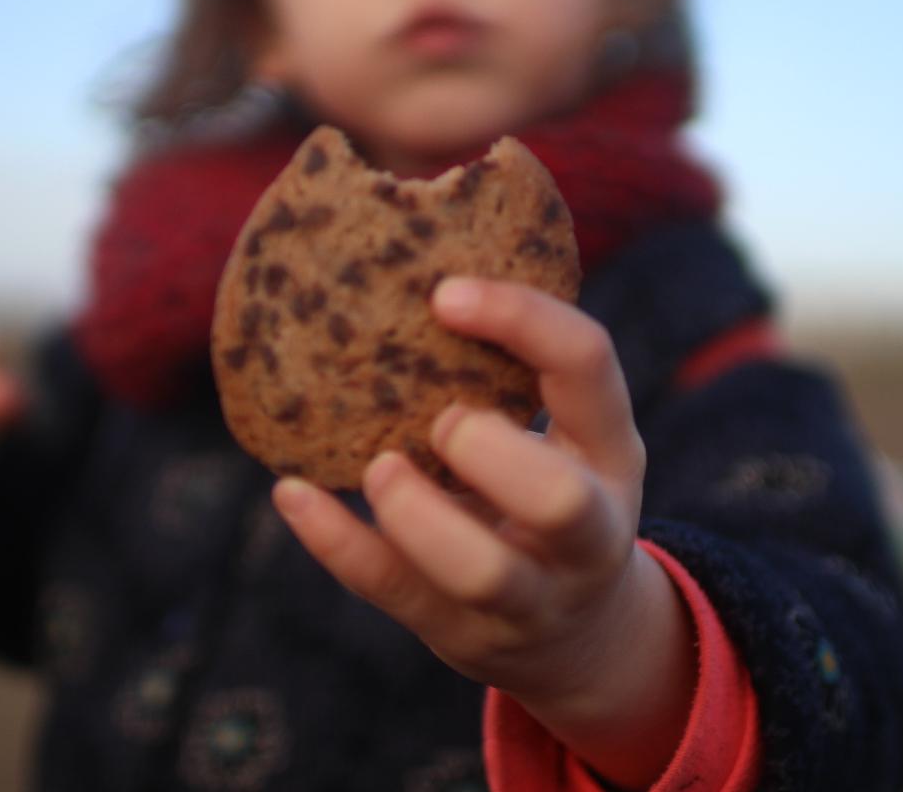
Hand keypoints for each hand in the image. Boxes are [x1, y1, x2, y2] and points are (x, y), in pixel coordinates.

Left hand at [273, 277, 693, 786]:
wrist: (579, 637)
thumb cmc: (553, 491)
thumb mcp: (569, 434)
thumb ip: (516, 374)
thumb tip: (402, 265)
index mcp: (611, 450)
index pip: (588, 366)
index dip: (522, 319)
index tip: (444, 292)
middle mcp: (586, 530)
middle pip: (558, 501)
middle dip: (492, 453)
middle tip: (441, 420)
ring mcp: (527, 595)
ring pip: (481, 572)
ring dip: (418, 516)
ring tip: (378, 468)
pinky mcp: (459, 632)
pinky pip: (395, 592)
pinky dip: (337, 542)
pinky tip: (292, 492)